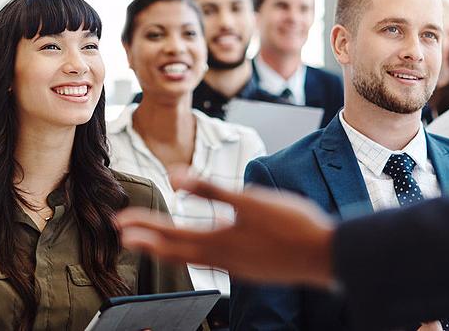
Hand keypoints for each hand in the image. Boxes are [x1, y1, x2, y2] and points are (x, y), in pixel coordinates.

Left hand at [115, 175, 336, 287]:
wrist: (328, 256)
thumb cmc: (293, 225)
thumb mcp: (250, 200)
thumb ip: (211, 190)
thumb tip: (175, 178)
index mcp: (219, 241)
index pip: (169, 234)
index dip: (143, 227)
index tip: (120, 223)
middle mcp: (223, 260)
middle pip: (175, 251)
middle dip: (148, 241)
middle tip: (124, 236)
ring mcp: (237, 268)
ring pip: (193, 259)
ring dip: (170, 249)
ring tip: (154, 243)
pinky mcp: (251, 270)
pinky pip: (212, 263)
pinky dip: (196, 255)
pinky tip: (203, 249)